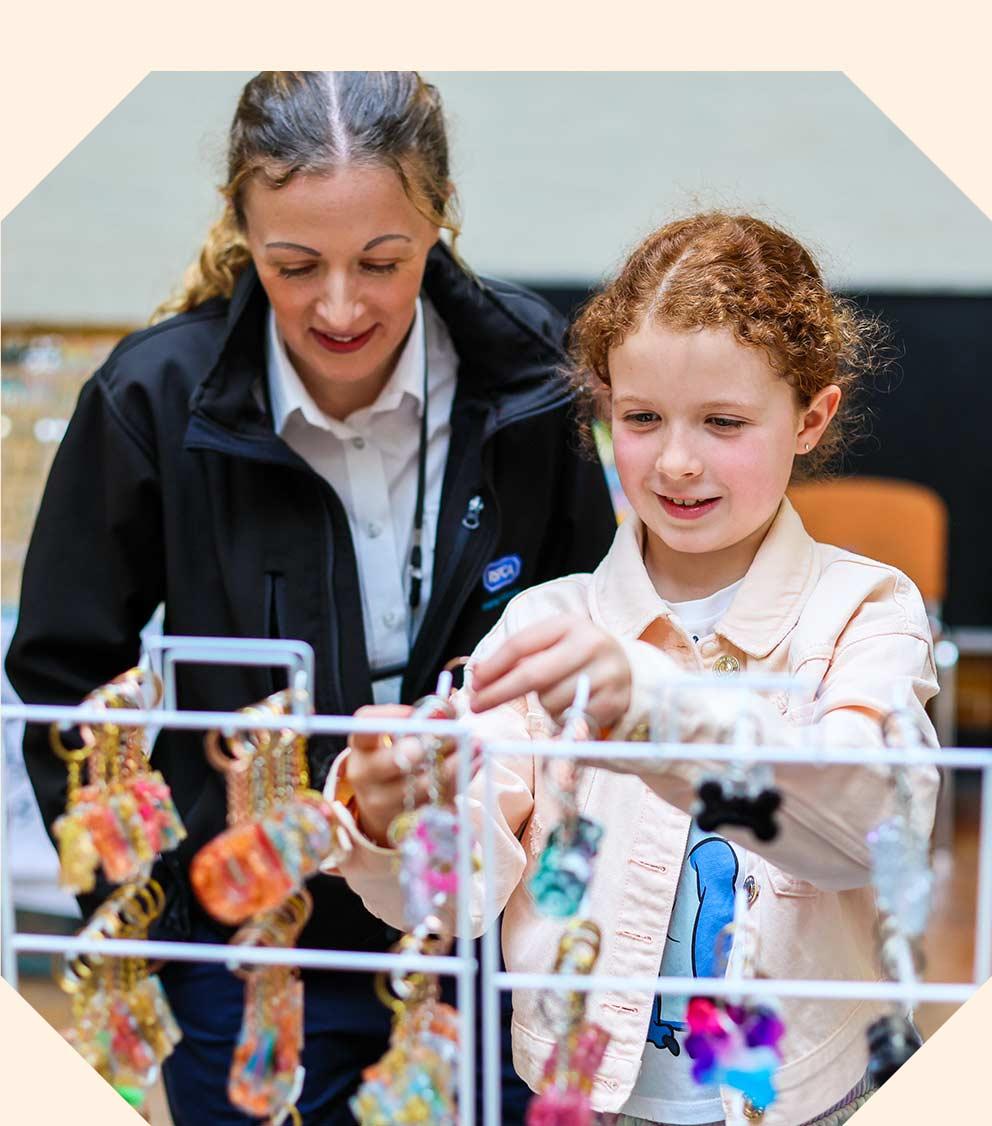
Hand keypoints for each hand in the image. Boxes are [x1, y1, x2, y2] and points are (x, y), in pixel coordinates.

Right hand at [344, 705, 465, 846]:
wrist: (383, 807)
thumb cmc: (395, 760)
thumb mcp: (398, 738)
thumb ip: (422, 720)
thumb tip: (451, 706)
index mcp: (361, 748)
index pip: (364, 727)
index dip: (388, 716)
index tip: (414, 711)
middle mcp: (366, 776)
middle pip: (394, 761)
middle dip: (427, 746)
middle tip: (452, 733)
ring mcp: (384, 803)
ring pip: (424, 785)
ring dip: (455, 763)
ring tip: (475, 744)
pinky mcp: (407, 822)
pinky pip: (439, 802)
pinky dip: (460, 781)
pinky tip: (473, 764)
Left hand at [469, 614, 631, 729]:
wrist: (627, 667)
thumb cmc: (576, 656)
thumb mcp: (553, 644)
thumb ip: (521, 656)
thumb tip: (481, 677)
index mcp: (568, 623)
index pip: (521, 645)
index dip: (493, 666)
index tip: (474, 682)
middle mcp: (590, 644)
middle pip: (533, 675)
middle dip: (500, 693)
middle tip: (476, 705)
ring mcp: (604, 674)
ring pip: (550, 701)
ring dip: (543, 704)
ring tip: (558, 692)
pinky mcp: (613, 702)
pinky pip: (570, 720)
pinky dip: (561, 718)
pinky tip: (571, 705)